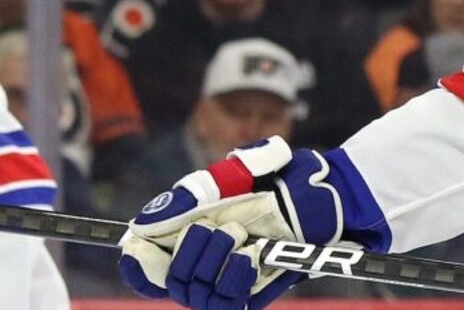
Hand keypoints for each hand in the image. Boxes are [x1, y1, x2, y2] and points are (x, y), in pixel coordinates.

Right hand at [119, 137, 351, 308]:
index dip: (137, 266)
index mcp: (185, 239)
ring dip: (214, 262)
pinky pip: (228, 303)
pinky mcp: (250, 295)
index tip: (142, 250)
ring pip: (195, 294)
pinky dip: (236, 278)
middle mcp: (201, 265)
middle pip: (170, 282)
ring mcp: (225, 283)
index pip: (144, 271)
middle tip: (221, 228)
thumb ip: (189, 195)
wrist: (316, 195)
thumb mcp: (231, 176)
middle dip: (189, 254)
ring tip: (240, 235)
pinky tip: (252, 256)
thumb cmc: (273, 181)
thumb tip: (142, 223)